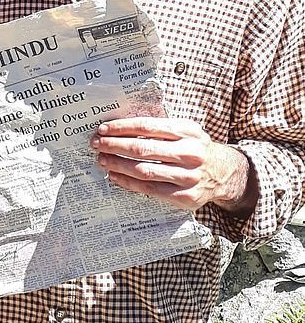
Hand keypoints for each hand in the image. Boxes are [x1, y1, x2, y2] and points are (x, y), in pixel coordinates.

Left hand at [90, 117, 256, 215]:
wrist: (225, 173)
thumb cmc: (195, 147)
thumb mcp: (185, 129)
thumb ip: (160, 127)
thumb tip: (121, 125)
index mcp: (186, 131)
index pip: (146, 127)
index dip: (121, 128)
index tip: (103, 128)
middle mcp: (188, 153)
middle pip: (142, 149)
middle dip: (114, 145)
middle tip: (96, 144)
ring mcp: (187, 177)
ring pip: (143, 170)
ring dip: (117, 164)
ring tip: (102, 159)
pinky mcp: (184, 197)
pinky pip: (150, 189)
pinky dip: (128, 182)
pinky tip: (115, 175)